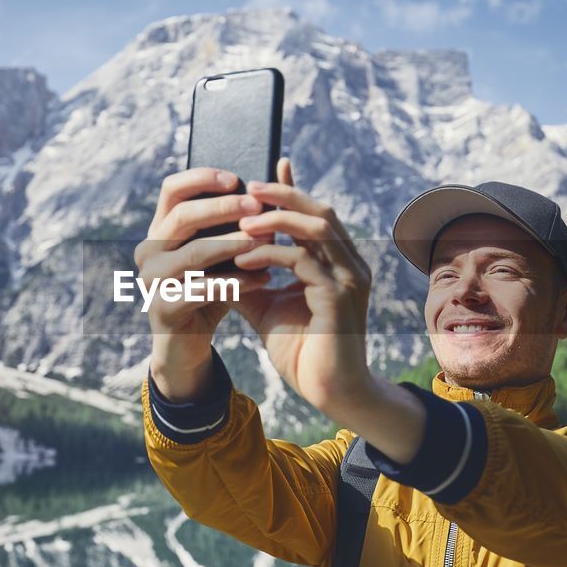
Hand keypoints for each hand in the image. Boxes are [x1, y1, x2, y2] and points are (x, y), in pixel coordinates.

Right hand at [134, 167, 273, 400]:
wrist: (187, 343)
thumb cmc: (209, 291)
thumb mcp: (221, 254)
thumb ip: (235, 226)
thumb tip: (270, 191)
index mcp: (159, 229)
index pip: (172, 189)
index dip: (202, 178)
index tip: (235, 179)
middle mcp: (149, 250)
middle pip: (182, 217)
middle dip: (223, 208)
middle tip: (258, 206)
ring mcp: (151, 280)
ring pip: (194, 253)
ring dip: (234, 244)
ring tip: (267, 241)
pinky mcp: (163, 308)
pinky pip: (203, 289)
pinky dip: (237, 282)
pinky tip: (264, 278)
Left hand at [231, 158, 375, 423]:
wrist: (329, 392)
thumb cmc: (301, 350)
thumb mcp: (267, 306)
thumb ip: (249, 277)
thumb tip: (216, 254)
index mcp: (338, 263)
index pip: (316, 214)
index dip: (291, 190)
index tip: (260, 175)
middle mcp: (350, 264)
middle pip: (320, 211)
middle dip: (283, 194)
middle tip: (247, 188)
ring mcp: (349, 279)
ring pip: (316, 228)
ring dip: (277, 218)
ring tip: (242, 219)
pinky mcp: (339, 298)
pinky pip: (302, 262)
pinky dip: (270, 253)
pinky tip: (244, 256)